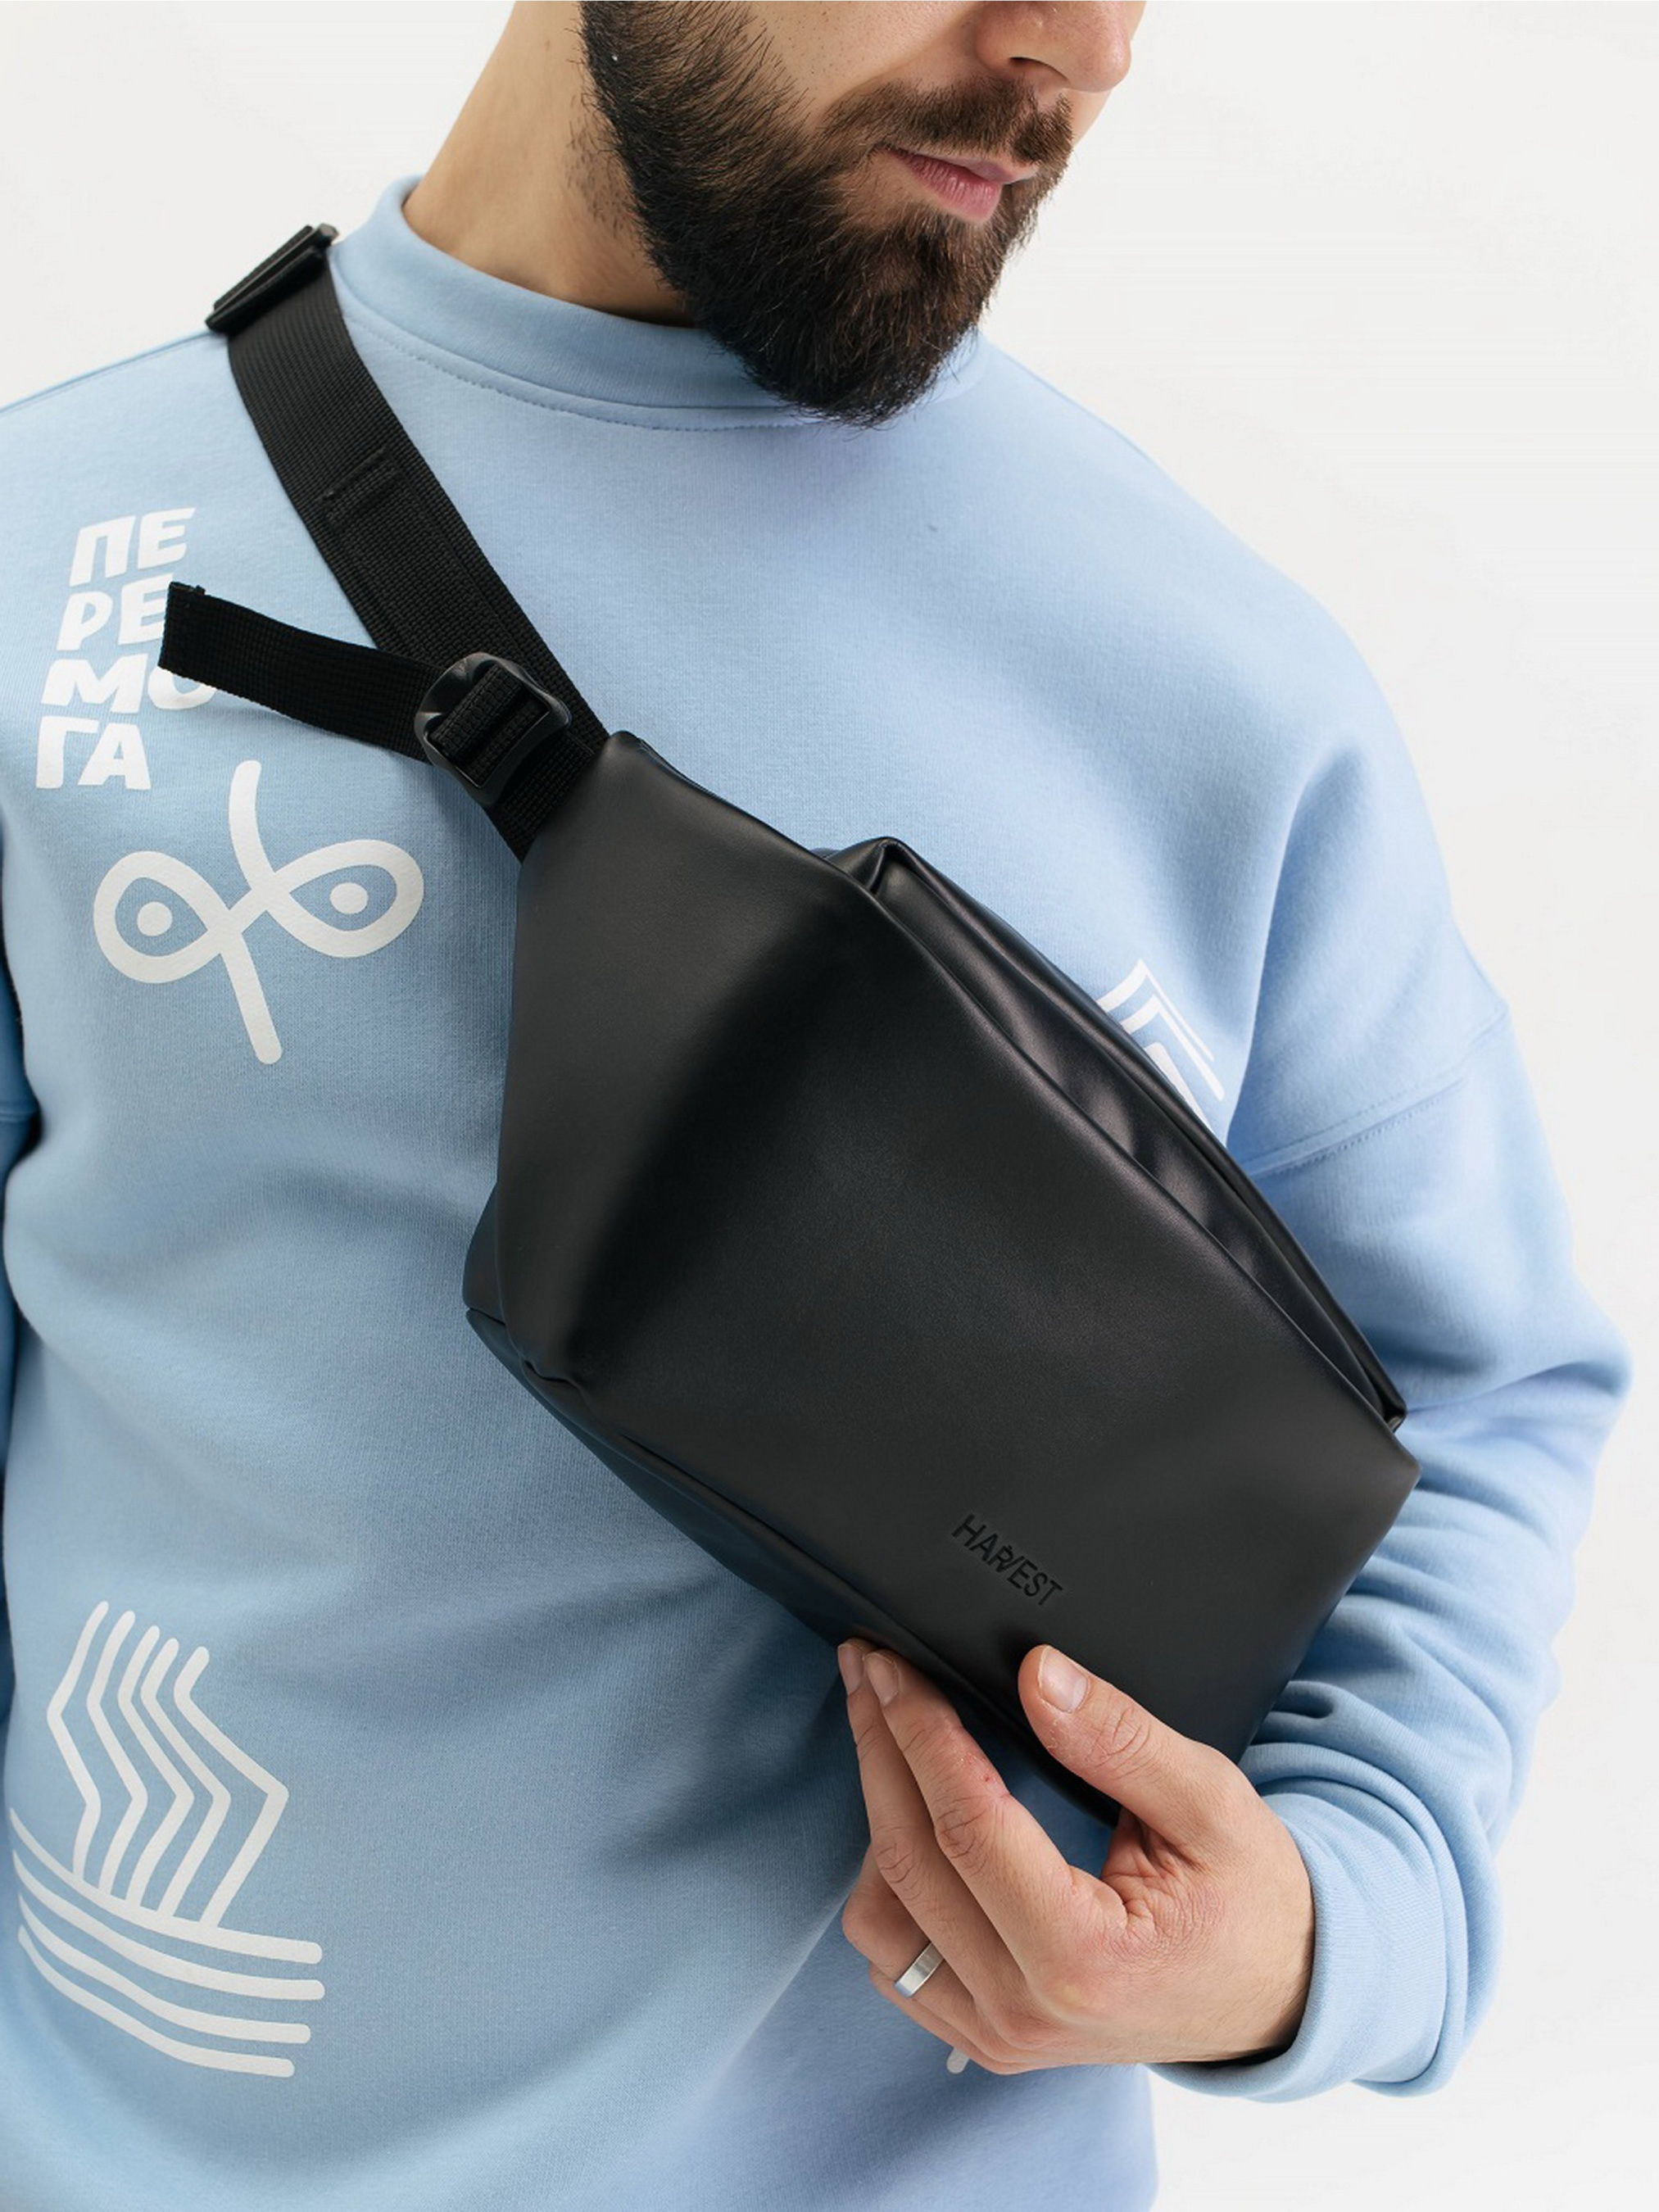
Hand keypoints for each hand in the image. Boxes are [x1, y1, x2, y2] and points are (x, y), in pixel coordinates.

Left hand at [836, 1638, 1313, 2072]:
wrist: (1281, 1996)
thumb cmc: (1253, 1900)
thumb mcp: (1212, 1802)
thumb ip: (1121, 1738)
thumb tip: (1037, 1673)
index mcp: (1084, 1957)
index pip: (967, 1826)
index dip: (921, 1732)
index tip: (893, 1667)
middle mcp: (1026, 2010)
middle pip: (906, 1861)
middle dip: (879, 1749)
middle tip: (870, 1672)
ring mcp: (999, 2035)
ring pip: (879, 1920)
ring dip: (871, 1820)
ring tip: (888, 1738)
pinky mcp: (985, 2036)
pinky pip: (894, 1962)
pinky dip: (885, 1885)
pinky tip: (909, 1819)